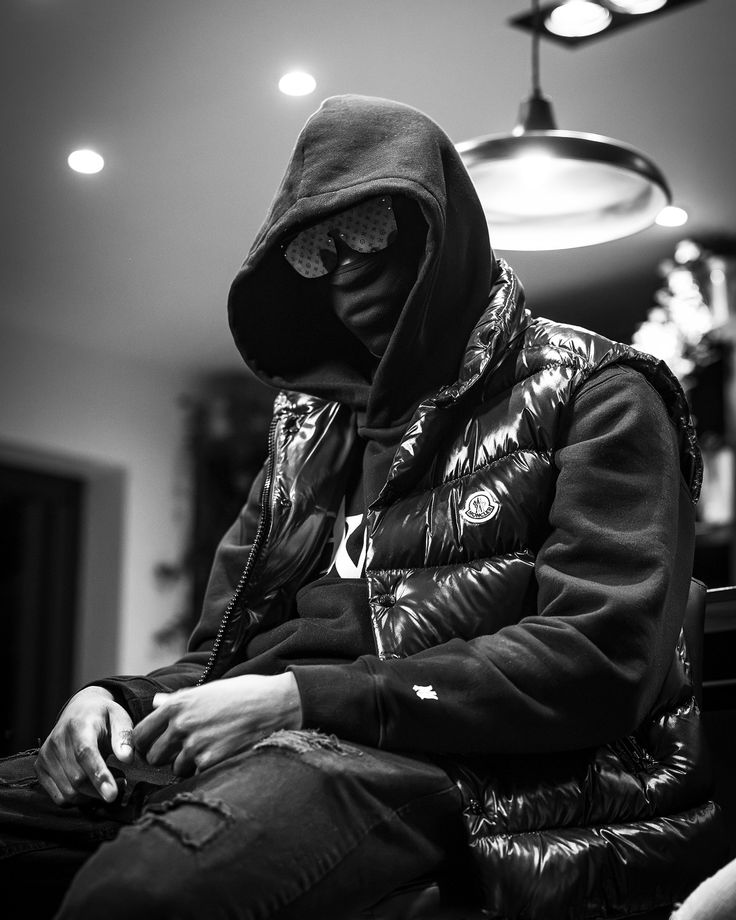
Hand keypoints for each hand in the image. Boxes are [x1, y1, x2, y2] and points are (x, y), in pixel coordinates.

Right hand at [35, 686, 133, 805]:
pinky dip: (78, 798)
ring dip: (92, 795)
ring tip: (108, 779)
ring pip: (69, 792)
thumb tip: (127, 758)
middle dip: (102, 788)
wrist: (79, 710)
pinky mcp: (40, 768)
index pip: (85, 754)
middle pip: (78, 779)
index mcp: (78, 725)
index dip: (99, 775)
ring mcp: (45, 755)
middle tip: (123, 780)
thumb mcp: (120, 717)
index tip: (112, 795)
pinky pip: (60, 797)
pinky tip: (91, 785)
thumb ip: (124, 736)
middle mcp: (57, 740)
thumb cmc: (103, 716)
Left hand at [132, 673, 302, 776]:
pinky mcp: (210, 760)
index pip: (141, 734)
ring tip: (207, 750)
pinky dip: (205, 769)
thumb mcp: (208, 689)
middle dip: (165, 756)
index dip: (144, 743)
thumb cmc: (243, 693)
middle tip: (182, 751)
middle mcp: (181, 724)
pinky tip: (220, 755)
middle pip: (154, 756)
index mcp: (177, 705)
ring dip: (187, 764)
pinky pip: (196, 774)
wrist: (273, 703)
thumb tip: (157, 702)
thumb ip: (178, 699)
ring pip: (175, 768)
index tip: (154, 746)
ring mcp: (195, 744)